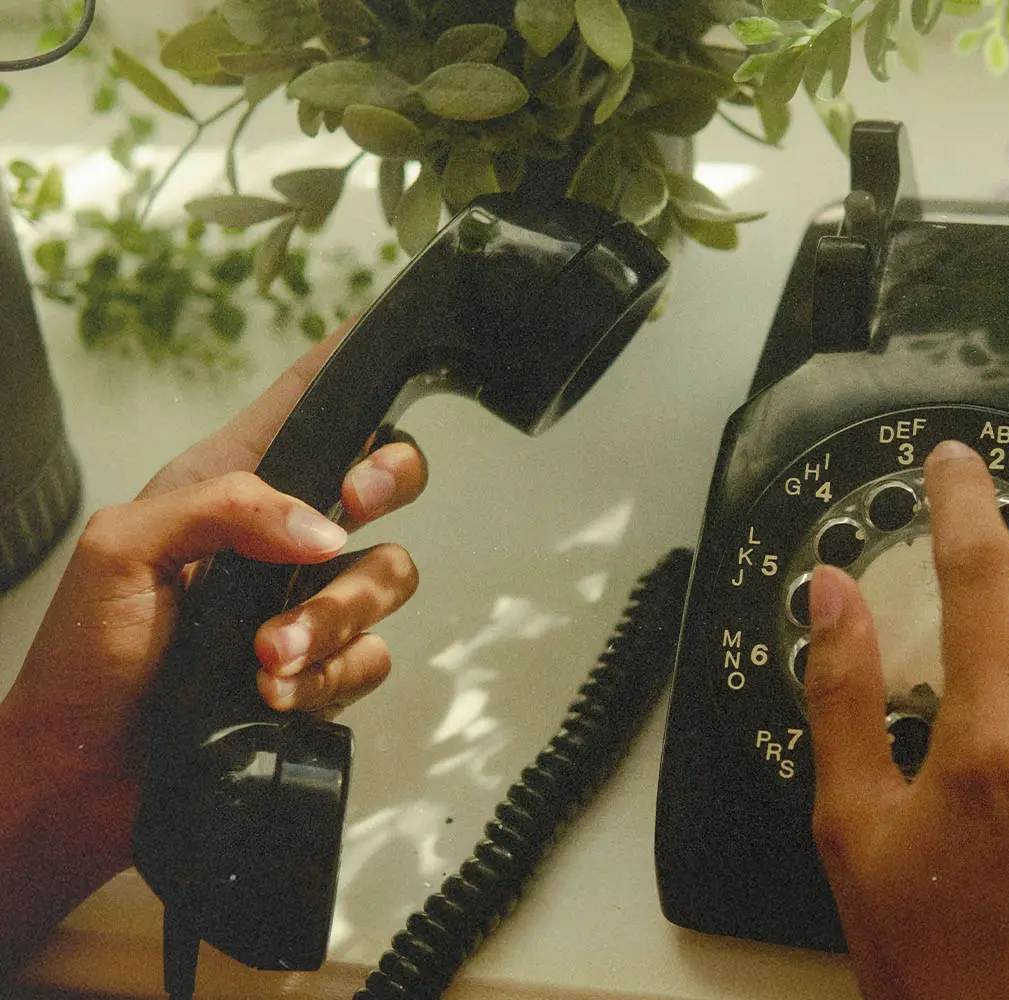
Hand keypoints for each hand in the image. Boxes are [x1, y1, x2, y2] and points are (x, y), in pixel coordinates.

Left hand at [0, 328, 427, 969]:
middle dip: (387, 482)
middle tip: (351, 505)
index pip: (307, 402)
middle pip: (388, 476)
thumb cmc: (83, 658)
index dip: (352, 364)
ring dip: (332, 618)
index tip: (387, 340)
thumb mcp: (122, 551)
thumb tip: (324, 526)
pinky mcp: (325, 669)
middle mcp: (283, 534)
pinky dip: (329, 676)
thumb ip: (223, 508)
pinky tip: (275, 693)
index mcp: (230, 483)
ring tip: (267, 657)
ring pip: (389, 576)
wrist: (86, 775)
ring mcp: (309, 603)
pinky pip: (374, 657)